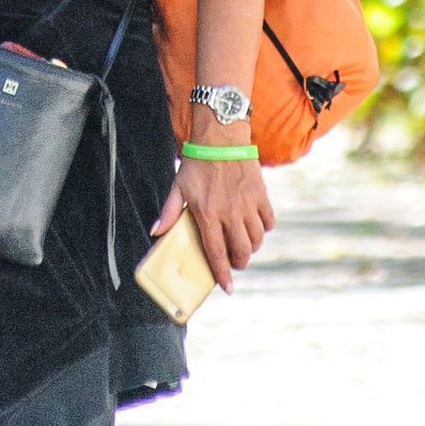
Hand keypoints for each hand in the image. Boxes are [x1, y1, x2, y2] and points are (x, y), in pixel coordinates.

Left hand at [155, 152, 274, 291]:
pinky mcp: (261, 194)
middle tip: (235, 262)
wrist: (221, 136)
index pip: (217, 252)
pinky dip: (264, 228)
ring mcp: (248, 204)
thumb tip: (155, 232)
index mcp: (208, 214)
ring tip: (244, 244)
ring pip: (257, 239)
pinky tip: (255, 225)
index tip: (228, 289)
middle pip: (242, 251)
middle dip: (239, 263)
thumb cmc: (197, 163)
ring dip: (252, 247)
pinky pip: (269, 221)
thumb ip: (169, 211)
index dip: (223, 274)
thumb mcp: (178, 186)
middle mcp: (230, 212)